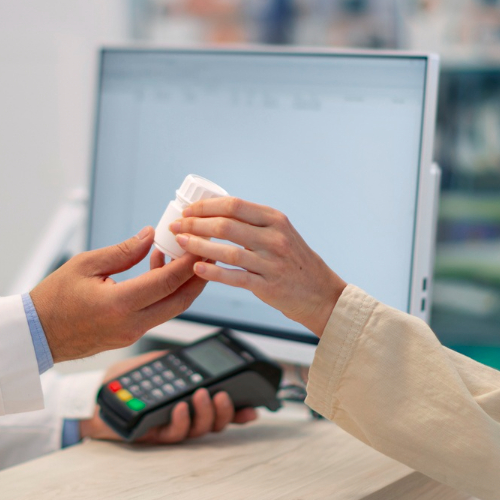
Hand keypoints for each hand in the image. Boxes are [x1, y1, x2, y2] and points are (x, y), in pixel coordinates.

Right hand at [30, 227, 206, 362]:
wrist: (38, 334)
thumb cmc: (54, 298)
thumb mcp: (85, 265)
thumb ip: (123, 251)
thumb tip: (149, 235)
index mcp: (120, 304)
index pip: (168, 282)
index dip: (189, 262)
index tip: (200, 244)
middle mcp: (131, 324)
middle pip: (180, 301)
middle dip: (198, 276)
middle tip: (207, 252)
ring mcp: (131, 334)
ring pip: (171, 309)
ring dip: (182, 285)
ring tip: (182, 257)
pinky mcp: (128, 337)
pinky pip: (156, 314)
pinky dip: (164, 294)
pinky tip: (156, 271)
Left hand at [79, 350, 258, 443]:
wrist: (96, 393)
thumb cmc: (126, 380)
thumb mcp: (158, 364)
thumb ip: (179, 363)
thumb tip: (201, 360)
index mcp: (189, 400)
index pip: (220, 409)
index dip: (239, 412)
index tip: (254, 408)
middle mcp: (183, 417)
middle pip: (214, 423)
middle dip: (225, 412)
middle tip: (224, 396)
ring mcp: (169, 428)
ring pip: (197, 430)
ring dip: (204, 414)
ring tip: (201, 396)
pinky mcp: (153, 435)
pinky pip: (172, 434)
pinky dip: (180, 420)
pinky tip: (179, 407)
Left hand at [171, 198, 346, 336]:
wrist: (322, 293)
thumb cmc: (295, 262)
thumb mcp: (281, 233)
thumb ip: (254, 223)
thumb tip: (215, 212)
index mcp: (275, 220)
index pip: (234, 205)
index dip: (206, 206)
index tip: (188, 210)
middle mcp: (275, 238)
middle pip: (226, 225)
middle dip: (196, 224)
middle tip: (178, 227)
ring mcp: (272, 262)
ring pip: (228, 250)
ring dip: (199, 245)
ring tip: (181, 243)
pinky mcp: (269, 286)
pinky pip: (235, 277)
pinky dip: (214, 272)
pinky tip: (197, 268)